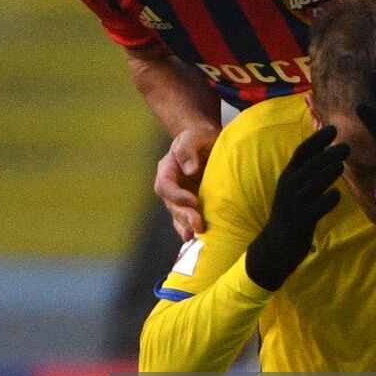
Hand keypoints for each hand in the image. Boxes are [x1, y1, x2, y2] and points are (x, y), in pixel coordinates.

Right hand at [154, 125, 220, 239]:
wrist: (209, 143)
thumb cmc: (201, 137)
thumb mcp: (195, 135)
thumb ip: (189, 148)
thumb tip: (189, 170)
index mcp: (167, 168)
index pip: (165, 185)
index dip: (177, 196)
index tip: (194, 201)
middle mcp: (171, 185)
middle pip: (171, 205)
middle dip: (184, 216)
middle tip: (199, 224)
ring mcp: (180, 196)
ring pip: (178, 215)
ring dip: (186, 226)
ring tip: (196, 236)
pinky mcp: (192, 204)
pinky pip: (186, 220)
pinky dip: (190, 229)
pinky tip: (197, 240)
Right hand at [245, 126, 348, 290]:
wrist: (275, 246)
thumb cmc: (291, 214)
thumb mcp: (295, 190)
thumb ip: (309, 174)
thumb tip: (330, 155)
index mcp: (288, 176)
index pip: (302, 152)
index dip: (317, 139)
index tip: (333, 128)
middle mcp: (289, 186)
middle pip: (310, 165)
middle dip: (328, 154)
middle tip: (346, 146)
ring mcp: (294, 203)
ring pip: (312, 184)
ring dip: (327, 173)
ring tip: (341, 165)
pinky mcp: (301, 220)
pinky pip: (316, 207)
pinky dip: (327, 200)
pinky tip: (336, 195)